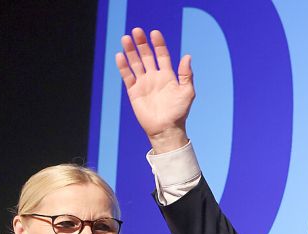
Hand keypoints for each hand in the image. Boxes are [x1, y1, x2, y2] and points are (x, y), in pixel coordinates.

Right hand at [115, 28, 194, 153]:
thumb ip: (186, 75)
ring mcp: (143, 83)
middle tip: (136, 31)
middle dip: (141, 44)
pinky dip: (123, 66)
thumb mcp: (187, 92)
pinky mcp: (134, 91)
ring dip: (130, 51)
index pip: (162, 55)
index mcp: (168, 76)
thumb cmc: (179, 112)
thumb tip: (187, 56)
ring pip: (135, 63)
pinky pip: (127, 76)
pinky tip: (120, 55)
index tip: (154, 33)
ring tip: (126, 38)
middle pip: (146, 56)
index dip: (158, 44)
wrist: (166, 129)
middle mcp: (154, 77)